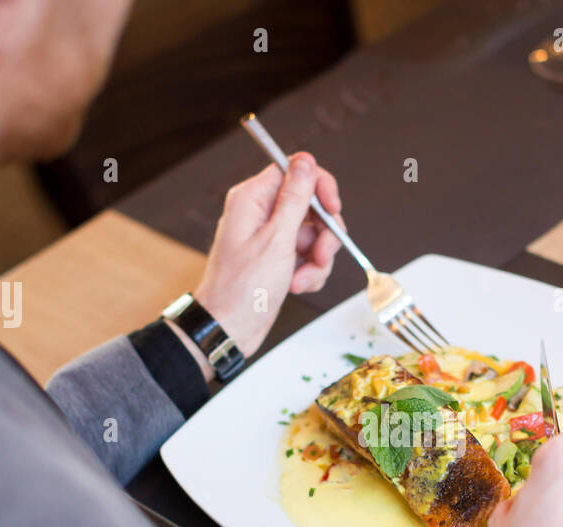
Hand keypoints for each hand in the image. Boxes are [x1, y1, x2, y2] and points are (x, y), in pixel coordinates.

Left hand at [194, 152, 342, 363]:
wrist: (228, 329)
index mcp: (252, 199)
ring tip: (303, 279)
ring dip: (317, 259)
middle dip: (323, 234)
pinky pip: (307, 254)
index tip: (334, 211)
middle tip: (321, 256)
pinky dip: (310, 271)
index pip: (294, 171)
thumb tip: (305, 161)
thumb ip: (294, 198)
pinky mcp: (277, 257)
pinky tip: (298, 285)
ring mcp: (269, 236)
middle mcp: (260, 213)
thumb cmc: (242, 289)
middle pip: (310, 205)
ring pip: (313, 234)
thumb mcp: (276, 240)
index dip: (319, 188)